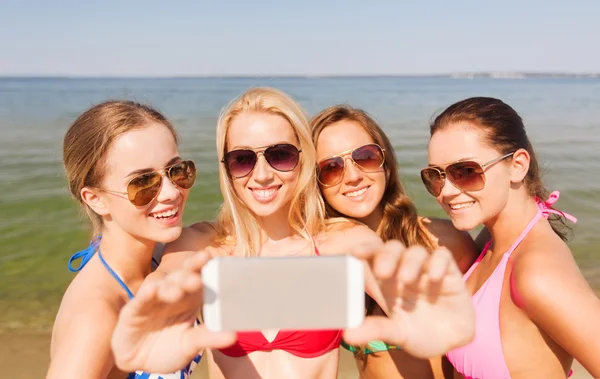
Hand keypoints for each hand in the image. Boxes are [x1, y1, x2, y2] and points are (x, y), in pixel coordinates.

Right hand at [111, 252, 235, 372]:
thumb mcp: (190, 345)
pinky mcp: (133, 311)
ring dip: (172, 284)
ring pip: (162, 286)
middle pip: (183, 276)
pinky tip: (153, 289)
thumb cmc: (169, 348)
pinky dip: (146, 294)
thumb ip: (208, 337)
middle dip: (193, 268)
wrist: (140, 362)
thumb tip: (233, 335)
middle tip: (204, 260)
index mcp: (190, 298)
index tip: (220, 258)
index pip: (201, 278)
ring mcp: (152, 300)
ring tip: (180, 288)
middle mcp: (172, 293)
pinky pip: (140, 300)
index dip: (209, 267)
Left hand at [345, 240, 474, 357]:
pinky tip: (433, 277)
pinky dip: (437, 262)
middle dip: (385, 256)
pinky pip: (443, 257)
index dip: (363, 251)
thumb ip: (375, 330)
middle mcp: (404, 270)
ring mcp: (426, 269)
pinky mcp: (449, 272)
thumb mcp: (396, 334)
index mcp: (386, 281)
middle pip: (392, 249)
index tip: (353, 253)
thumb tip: (348, 334)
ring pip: (416, 251)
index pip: (371, 257)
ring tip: (406, 279)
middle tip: (382, 273)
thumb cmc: (419, 333)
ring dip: (410, 262)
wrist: (452, 343)